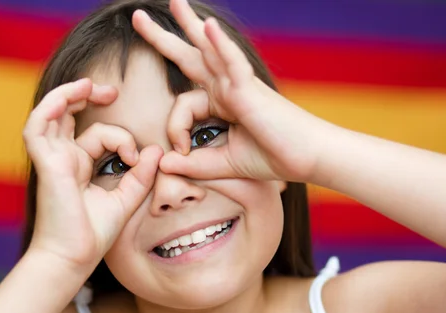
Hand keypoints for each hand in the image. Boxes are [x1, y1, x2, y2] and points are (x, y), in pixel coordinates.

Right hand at [23, 78, 161, 268]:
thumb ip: (141, 176)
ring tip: (92, 86)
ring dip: (70, 94)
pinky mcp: (46, 164)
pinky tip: (72, 95)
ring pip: (53, 114)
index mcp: (79, 167)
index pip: (96, 135)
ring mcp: (53, 159)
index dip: (121, 138)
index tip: (138, 156)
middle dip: (88, 97)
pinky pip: (38, 126)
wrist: (73, 259)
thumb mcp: (125, 201)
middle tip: (112, 92)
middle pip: (68, 116)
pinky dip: (51, 107)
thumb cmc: (93, 236)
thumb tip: (157, 151)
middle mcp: (64, 159)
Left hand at [132, 0, 327, 182]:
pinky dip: (221, 45)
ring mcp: (239, 84)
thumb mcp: (224, 165)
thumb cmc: (273, 157)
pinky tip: (207, 26)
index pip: (182, 105)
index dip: (174, 129)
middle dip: (163, 37)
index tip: (180, 154)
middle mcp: (227, 87)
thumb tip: (163, 163)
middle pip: (191, 56)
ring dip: (189, 23)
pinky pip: (232, 62)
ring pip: (209, 48)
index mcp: (221, 103)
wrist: (307, 159)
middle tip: (138, 17)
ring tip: (173, 1)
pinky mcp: (251, 89)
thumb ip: (194, 165)